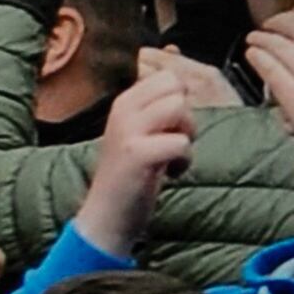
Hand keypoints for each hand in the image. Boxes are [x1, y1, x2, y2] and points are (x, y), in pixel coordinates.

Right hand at [75, 53, 197, 256]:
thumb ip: (156, 107)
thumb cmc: (130, 175)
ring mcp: (128, 130)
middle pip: (176, 87)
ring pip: (180, 108)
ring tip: (172, 157)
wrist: (106, 216)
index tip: (170, 128)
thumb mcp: (138, 132)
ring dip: (186, 136)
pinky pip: (180, 143)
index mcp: (124, 101)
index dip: (180, 102)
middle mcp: (123, 109)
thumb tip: (185, 80)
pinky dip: (184, 161)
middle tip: (174, 141)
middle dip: (186, 114)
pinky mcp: (137, 155)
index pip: (167, 76)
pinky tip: (170, 174)